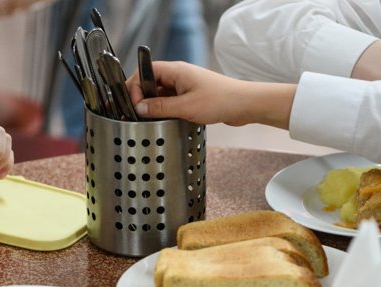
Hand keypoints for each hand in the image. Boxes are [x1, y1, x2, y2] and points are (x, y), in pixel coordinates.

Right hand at [126, 61, 295, 128]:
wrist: (245, 104)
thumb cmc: (220, 100)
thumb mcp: (186, 107)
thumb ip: (160, 107)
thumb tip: (140, 108)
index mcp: (175, 70)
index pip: (144, 72)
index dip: (135, 87)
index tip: (135, 105)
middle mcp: (179, 76)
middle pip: (151, 83)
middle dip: (143, 99)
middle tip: (138, 116)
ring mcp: (186, 86)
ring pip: (161, 94)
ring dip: (156, 106)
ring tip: (153, 121)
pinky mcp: (192, 97)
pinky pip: (173, 101)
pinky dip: (167, 110)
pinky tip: (167, 121)